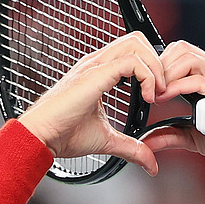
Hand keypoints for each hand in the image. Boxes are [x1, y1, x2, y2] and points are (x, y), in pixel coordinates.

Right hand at [18, 31, 167, 173]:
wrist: (42, 137)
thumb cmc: (63, 134)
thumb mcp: (107, 140)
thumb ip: (131, 147)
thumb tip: (150, 163)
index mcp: (99, 73)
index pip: (133, 52)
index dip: (152, 69)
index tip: (156, 97)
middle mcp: (97, 64)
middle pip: (137, 40)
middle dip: (157, 63)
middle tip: (161, 92)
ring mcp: (96, 66)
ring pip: (137, 44)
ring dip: (155, 68)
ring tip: (156, 94)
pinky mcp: (96, 74)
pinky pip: (132, 61)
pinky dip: (148, 77)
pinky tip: (147, 98)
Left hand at [144, 41, 204, 169]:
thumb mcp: (195, 137)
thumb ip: (171, 135)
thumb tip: (148, 141)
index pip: (181, 52)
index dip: (160, 64)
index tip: (147, 86)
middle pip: (182, 47)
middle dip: (160, 66)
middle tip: (149, 89)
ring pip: (188, 57)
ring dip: (166, 74)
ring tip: (156, 94)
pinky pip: (197, 79)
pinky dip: (176, 87)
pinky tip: (164, 98)